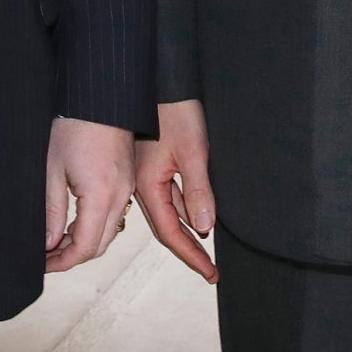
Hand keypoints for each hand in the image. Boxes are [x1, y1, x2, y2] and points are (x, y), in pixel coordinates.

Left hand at [45, 117, 136, 272]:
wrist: (101, 96)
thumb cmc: (74, 125)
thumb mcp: (53, 170)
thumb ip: (53, 211)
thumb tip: (49, 243)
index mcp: (102, 196)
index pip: (85, 247)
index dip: (62, 261)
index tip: (44, 263)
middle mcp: (121, 196)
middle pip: (100, 244)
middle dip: (73, 256)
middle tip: (47, 256)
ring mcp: (127, 188)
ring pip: (110, 231)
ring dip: (85, 242)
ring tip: (57, 241)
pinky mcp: (127, 179)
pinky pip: (115, 214)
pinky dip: (96, 225)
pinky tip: (76, 221)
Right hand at [135, 98, 217, 282]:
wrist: (162, 79)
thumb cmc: (175, 111)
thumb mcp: (193, 152)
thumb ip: (198, 191)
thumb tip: (204, 228)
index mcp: (148, 184)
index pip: (171, 232)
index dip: (191, 255)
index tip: (210, 272)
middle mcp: (142, 184)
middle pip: (166, 227)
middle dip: (188, 249)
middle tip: (209, 269)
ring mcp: (146, 173)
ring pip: (168, 211)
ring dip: (186, 229)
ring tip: (207, 248)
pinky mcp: (153, 162)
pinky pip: (168, 194)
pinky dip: (183, 208)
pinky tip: (197, 212)